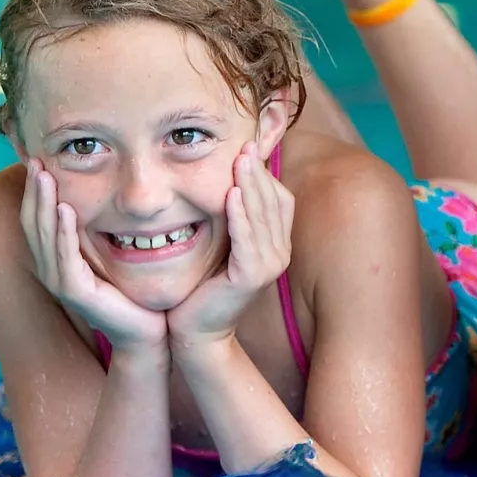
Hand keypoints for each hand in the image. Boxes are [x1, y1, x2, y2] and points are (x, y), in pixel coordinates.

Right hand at [19, 160, 168, 353]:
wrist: (147, 331)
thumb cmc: (135, 293)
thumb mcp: (116, 255)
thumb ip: (105, 232)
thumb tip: (109, 198)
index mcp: (60, 259)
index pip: (41, 219)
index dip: (37, 192)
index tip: (40, 161)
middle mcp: (53, 269)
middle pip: (35, 222)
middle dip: (34, 191)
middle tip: (34, 160)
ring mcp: (62, 281)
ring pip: (44, 235)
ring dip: (43, 203)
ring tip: (43, 176)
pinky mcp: (76, 291)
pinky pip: (65, 255)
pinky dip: (63, 231)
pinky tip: (64, 209)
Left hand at [167, 143, 295, 352]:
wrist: (196, 330)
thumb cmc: (204, 286)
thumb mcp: (223, 246)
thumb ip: (234, 220)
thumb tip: (229, 182)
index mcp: (277, 244)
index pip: (280, 200)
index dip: (266, 175)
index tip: (247, 149)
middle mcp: (280, 253)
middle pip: (273, 203)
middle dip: (258, 173)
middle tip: (245, 146)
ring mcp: (269, 265)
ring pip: (261, 216)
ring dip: (250, 186)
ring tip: (239, 161)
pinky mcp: (252, 276)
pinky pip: (247, 238)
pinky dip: (239, 215)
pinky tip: (230, 194)